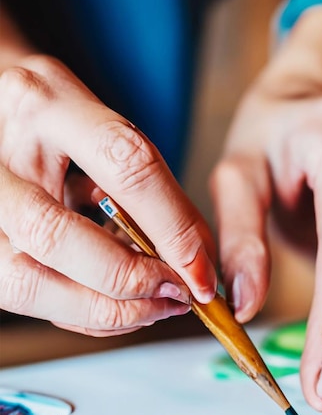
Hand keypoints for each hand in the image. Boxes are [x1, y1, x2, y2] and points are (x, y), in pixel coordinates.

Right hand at [0, 55, 216, 334]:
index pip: (125, 163)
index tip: (203, 272)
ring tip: (154, 307)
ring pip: (25, 280)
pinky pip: (25, 294)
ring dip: (105, 310)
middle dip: (129, 279)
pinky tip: (118, 305)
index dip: (174, 228)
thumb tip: (199, 259)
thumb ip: (147, 188)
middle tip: (176, 295)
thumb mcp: (102, 133)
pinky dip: (83, 312)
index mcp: (47, 102)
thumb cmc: (57, 130)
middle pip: (52, 233)